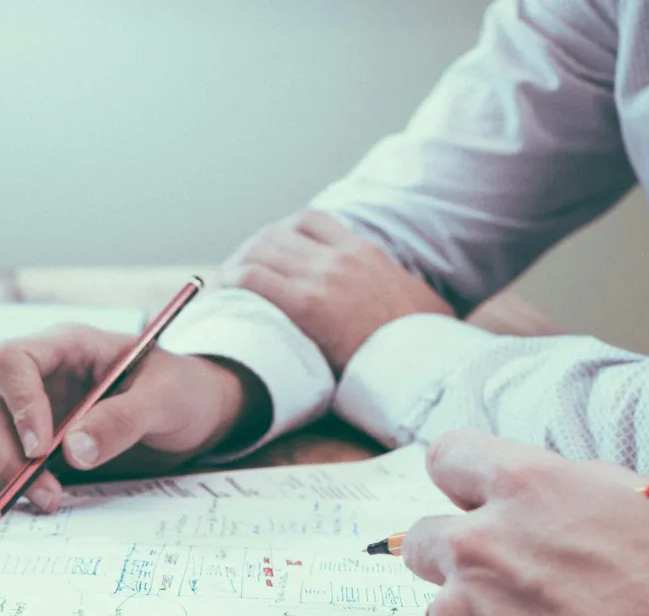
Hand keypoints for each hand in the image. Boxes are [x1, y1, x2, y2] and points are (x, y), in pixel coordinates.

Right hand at [0, 325, 264, 515]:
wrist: (195, 412)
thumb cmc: (182, 391)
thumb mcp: (165, 399)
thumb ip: (122, 420)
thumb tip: (73, 451)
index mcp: (67, 348)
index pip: (13, 361)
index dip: (18, 404)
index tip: (39, 449)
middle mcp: (39, 377)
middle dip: (5, 455)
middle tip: (40, 494)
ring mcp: (29, 410)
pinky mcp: (29, 441)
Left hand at [220, 209, 451, 371]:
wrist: (425, 362)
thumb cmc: (422, 343)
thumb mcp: (414, 298)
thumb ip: (391, 287)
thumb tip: (395, 301)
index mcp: (363, 251)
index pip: (309, 220)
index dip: (280, 232)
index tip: (269, 252)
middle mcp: (339, 256)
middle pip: (276, 233)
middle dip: (250, 251)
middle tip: (236, 273)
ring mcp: (322, 277)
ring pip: (259, 250)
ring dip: (236, 265)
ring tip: (224, 286)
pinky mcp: (306, 305)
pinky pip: (252, 279)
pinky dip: (231, 283)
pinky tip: (223, 297)